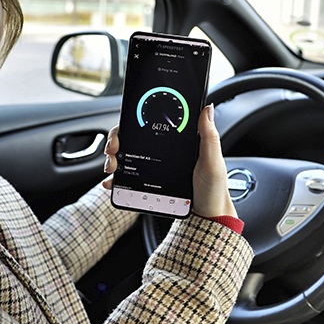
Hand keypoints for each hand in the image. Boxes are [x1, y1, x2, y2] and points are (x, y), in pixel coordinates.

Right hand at [102, 105, 236, 219]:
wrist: (207, 215)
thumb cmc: (213, 188)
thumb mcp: (212, 161)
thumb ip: (209, 136)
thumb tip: (206, 108)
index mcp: (174, 142)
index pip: (148, 125)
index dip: (131, 123)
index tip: (122, 131)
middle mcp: (160, 153)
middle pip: (130, 140)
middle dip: (114, 142)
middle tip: (113, 151)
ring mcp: (151, 169)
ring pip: (124, 158)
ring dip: (112, 160)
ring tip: (112, 169)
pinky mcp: (147, 186)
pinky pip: (126, 180)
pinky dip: (114, 180)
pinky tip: (110, 183)